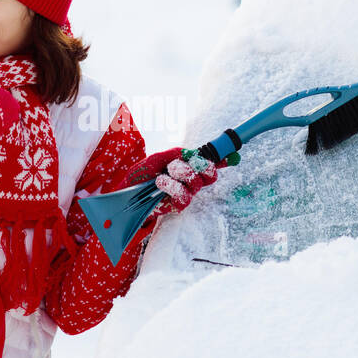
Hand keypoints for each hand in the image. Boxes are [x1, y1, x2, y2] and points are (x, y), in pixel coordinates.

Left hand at [119, 147, 238, 216]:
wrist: (126, 193)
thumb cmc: (141, 175)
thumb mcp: (157, 159)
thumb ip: (175, 154)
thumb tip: (192, 152)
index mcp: (188, 167)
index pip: (210, 164)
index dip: (223, 159)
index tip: (231, 154)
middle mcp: (190, 181)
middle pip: (210, 174)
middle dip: (202, 165)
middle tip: (189, 161)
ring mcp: (185, 194)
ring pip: (197, 183)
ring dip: (181, 172)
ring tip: (166, 172)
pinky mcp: (178, 206)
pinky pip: (184, 195)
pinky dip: (172, 185)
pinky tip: (160, 183)